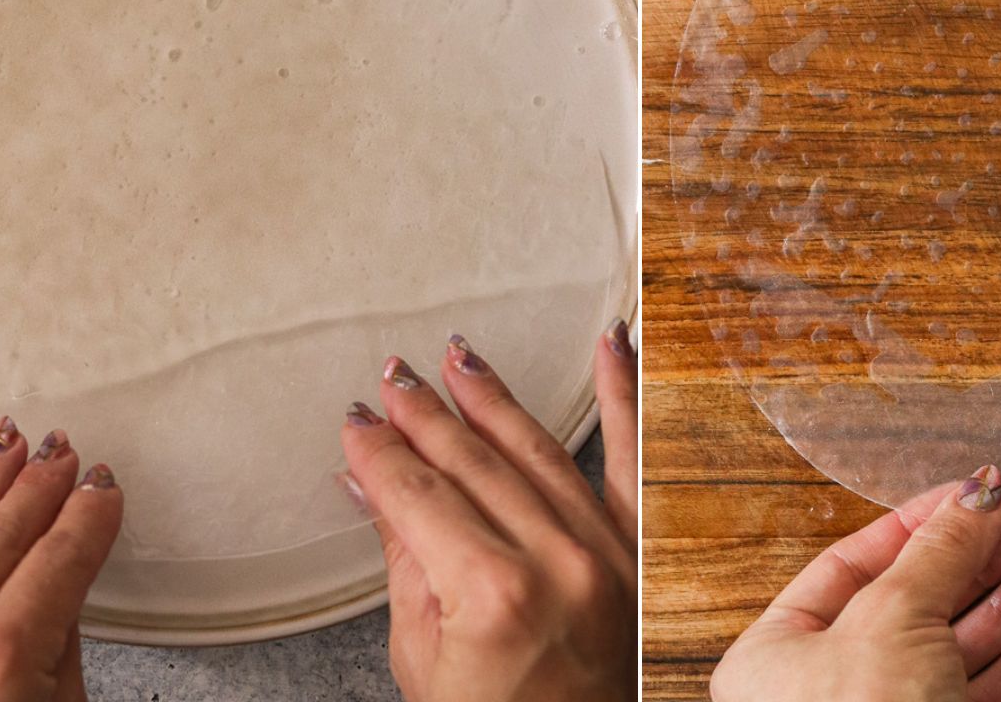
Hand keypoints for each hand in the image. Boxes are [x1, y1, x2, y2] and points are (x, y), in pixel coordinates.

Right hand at [340, 322, 637, 701]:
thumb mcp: (424, 659)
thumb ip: (402, 560)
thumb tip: (369, 482)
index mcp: (493, 594)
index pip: (420, 497)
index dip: (382, 452)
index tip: (358, 418)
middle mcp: (557, 562)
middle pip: (474, 465)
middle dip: (425, 414)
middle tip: (395, 374)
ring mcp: (609, 551)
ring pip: (539, 449)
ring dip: (495, 396)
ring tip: (459, 357)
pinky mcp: (642, 549)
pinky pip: (633, 457)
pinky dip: (622, 395)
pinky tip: (611, 341)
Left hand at [711, 467, 1000, 701]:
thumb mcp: (892, 617)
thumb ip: (937, 551)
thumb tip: (976, 492)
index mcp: (779, 650)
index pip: (855, 562)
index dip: (921, 523)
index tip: (978, 492)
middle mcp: (828, 689)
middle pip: (914, 601)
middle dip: (979, 560)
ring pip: (955, 648)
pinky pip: (982, 693)